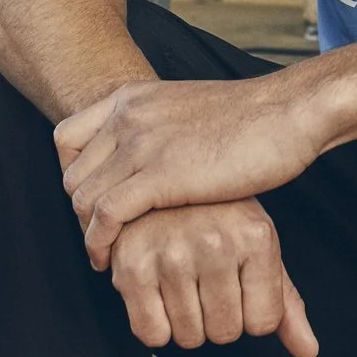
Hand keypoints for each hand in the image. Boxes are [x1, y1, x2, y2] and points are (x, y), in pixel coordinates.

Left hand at [56, 75, 325, 266]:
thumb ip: (161, 127)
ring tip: (104, 254)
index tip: (93, 201)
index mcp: (133, 96)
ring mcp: (142, 143)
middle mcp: (129, 116)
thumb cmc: (254, 119)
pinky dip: (99, 242)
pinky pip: (106, 215)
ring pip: (83, 198)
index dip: (74, 175)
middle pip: (72, 173)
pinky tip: (110, 260)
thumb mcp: (188, 110)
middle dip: (81, 211)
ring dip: (88, 233)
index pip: (66, 138)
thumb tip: (153, 153)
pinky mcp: (161, 175)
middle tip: (103, 236)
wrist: (290, 112)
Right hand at [108, 199, 317, 356]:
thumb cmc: (216, 218)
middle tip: (205, 283)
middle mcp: (215, 242)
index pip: (263, 323)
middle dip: (217, 319)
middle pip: (225, 333)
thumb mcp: (258, 249)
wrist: (158, 184)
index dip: (249, 313)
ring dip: (186, 323)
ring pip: (189, 337)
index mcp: (255, 236)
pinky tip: (158, 294)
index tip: (237, 285)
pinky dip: (155, 326)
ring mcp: (172, 253)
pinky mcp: (132, 266)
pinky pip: (152, 334)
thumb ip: (285, 304)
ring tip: (182, 283)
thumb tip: (309, 352)